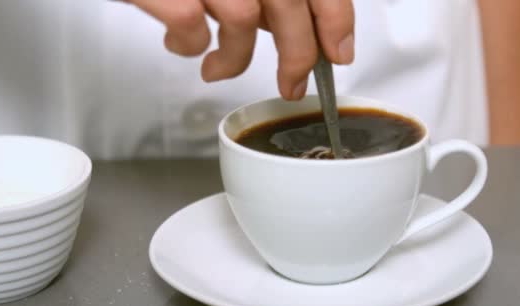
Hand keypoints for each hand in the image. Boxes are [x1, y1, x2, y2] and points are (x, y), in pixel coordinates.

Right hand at [128, 0, 354, 99]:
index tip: (338, 52)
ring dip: (236, 58)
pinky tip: (180, 44)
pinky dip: (189, 46)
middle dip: (298, 55)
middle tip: (293, 84)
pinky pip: (191, 26)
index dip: (335, 18)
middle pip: (287, 3)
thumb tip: (288, 27)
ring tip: (217, 68)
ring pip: (243, 18)